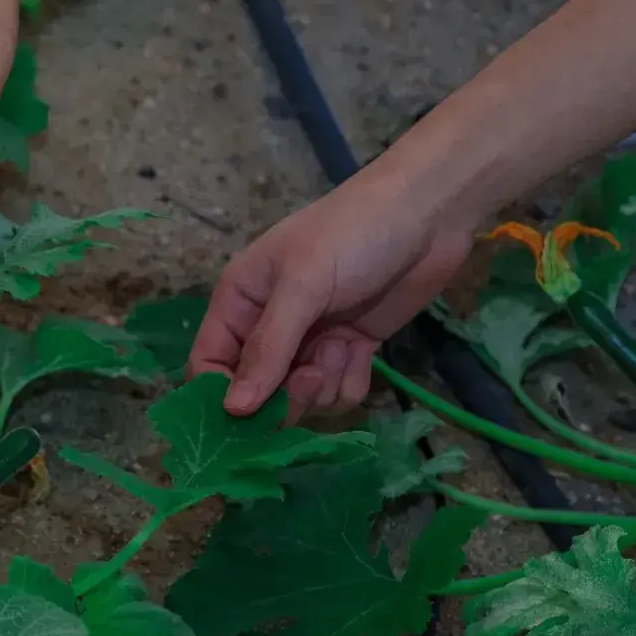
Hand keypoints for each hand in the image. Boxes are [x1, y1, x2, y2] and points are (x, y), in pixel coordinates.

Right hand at [190, 168, 476, 416]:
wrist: (427, 215)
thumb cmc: (351, 237)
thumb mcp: (302, 286)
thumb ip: (268, 349)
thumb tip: (232, 410)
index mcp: (240, 301)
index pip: (209, 362)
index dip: (220, 394)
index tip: (245, 420)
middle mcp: (269, 325)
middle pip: (256, 390)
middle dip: (283, 394)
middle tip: (312, 376)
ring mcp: (311, 340)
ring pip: (300, 397)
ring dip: (321, 385)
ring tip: (342, 349)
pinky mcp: (350, 349)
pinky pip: (338, 391)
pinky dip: (350, 380)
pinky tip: (362, 350)